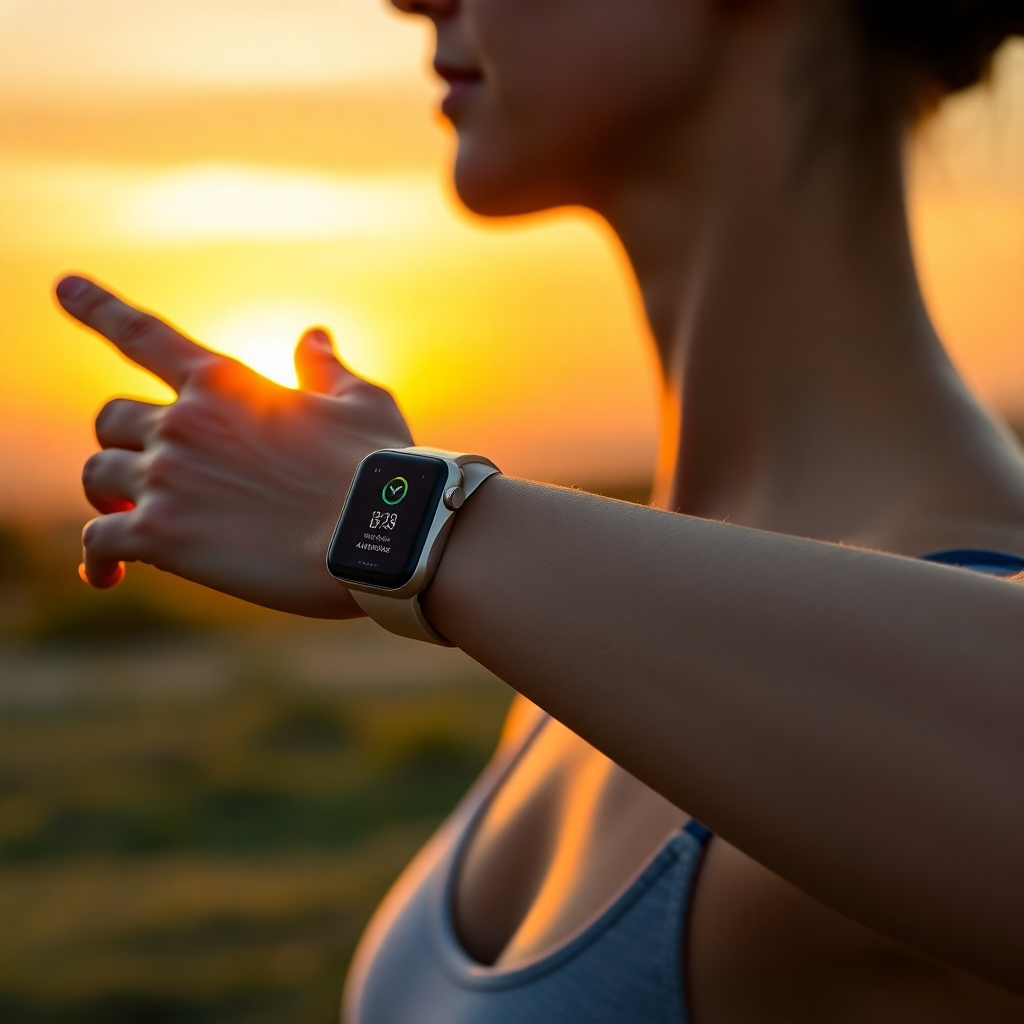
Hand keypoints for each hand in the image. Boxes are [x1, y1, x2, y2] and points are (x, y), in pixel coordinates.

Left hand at [56, 275, 413, 617]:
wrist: (383, 534)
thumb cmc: (381, 468)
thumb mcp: (359, 403)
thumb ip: (325, 369)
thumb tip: (313, 336)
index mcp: (223, 382)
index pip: (143, 334)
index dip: (99, 307)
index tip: (65, 287)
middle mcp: (182, 421)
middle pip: (110, 419)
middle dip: (125, 445)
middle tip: (147, 474)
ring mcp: (166, 477)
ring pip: (97, 478)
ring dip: (109, 499)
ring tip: (129, 522)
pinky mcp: (162, 536)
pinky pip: (97, 543)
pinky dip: (95, 560)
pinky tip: (106, 577)